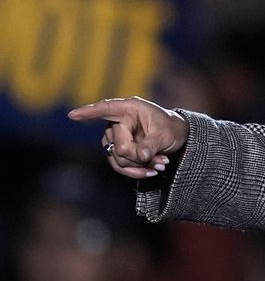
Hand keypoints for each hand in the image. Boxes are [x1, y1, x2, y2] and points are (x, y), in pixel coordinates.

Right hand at [69, 96, 188, 178]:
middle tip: (162, 161)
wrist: (176, 137)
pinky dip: (135, 171)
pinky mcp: (115, 150)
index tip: (73, 115)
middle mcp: (118, 121)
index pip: (106, 109)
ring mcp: (114, 137)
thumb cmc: (171, 128)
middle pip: (120, 146)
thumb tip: (141, 155)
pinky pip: (119, 166)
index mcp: (130, 109)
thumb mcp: (166, 134)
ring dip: (139, 166)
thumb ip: (152, 144)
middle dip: (140, 157)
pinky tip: (150, 172)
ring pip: (118, 159)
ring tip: (161, 164)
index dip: (89, 112)